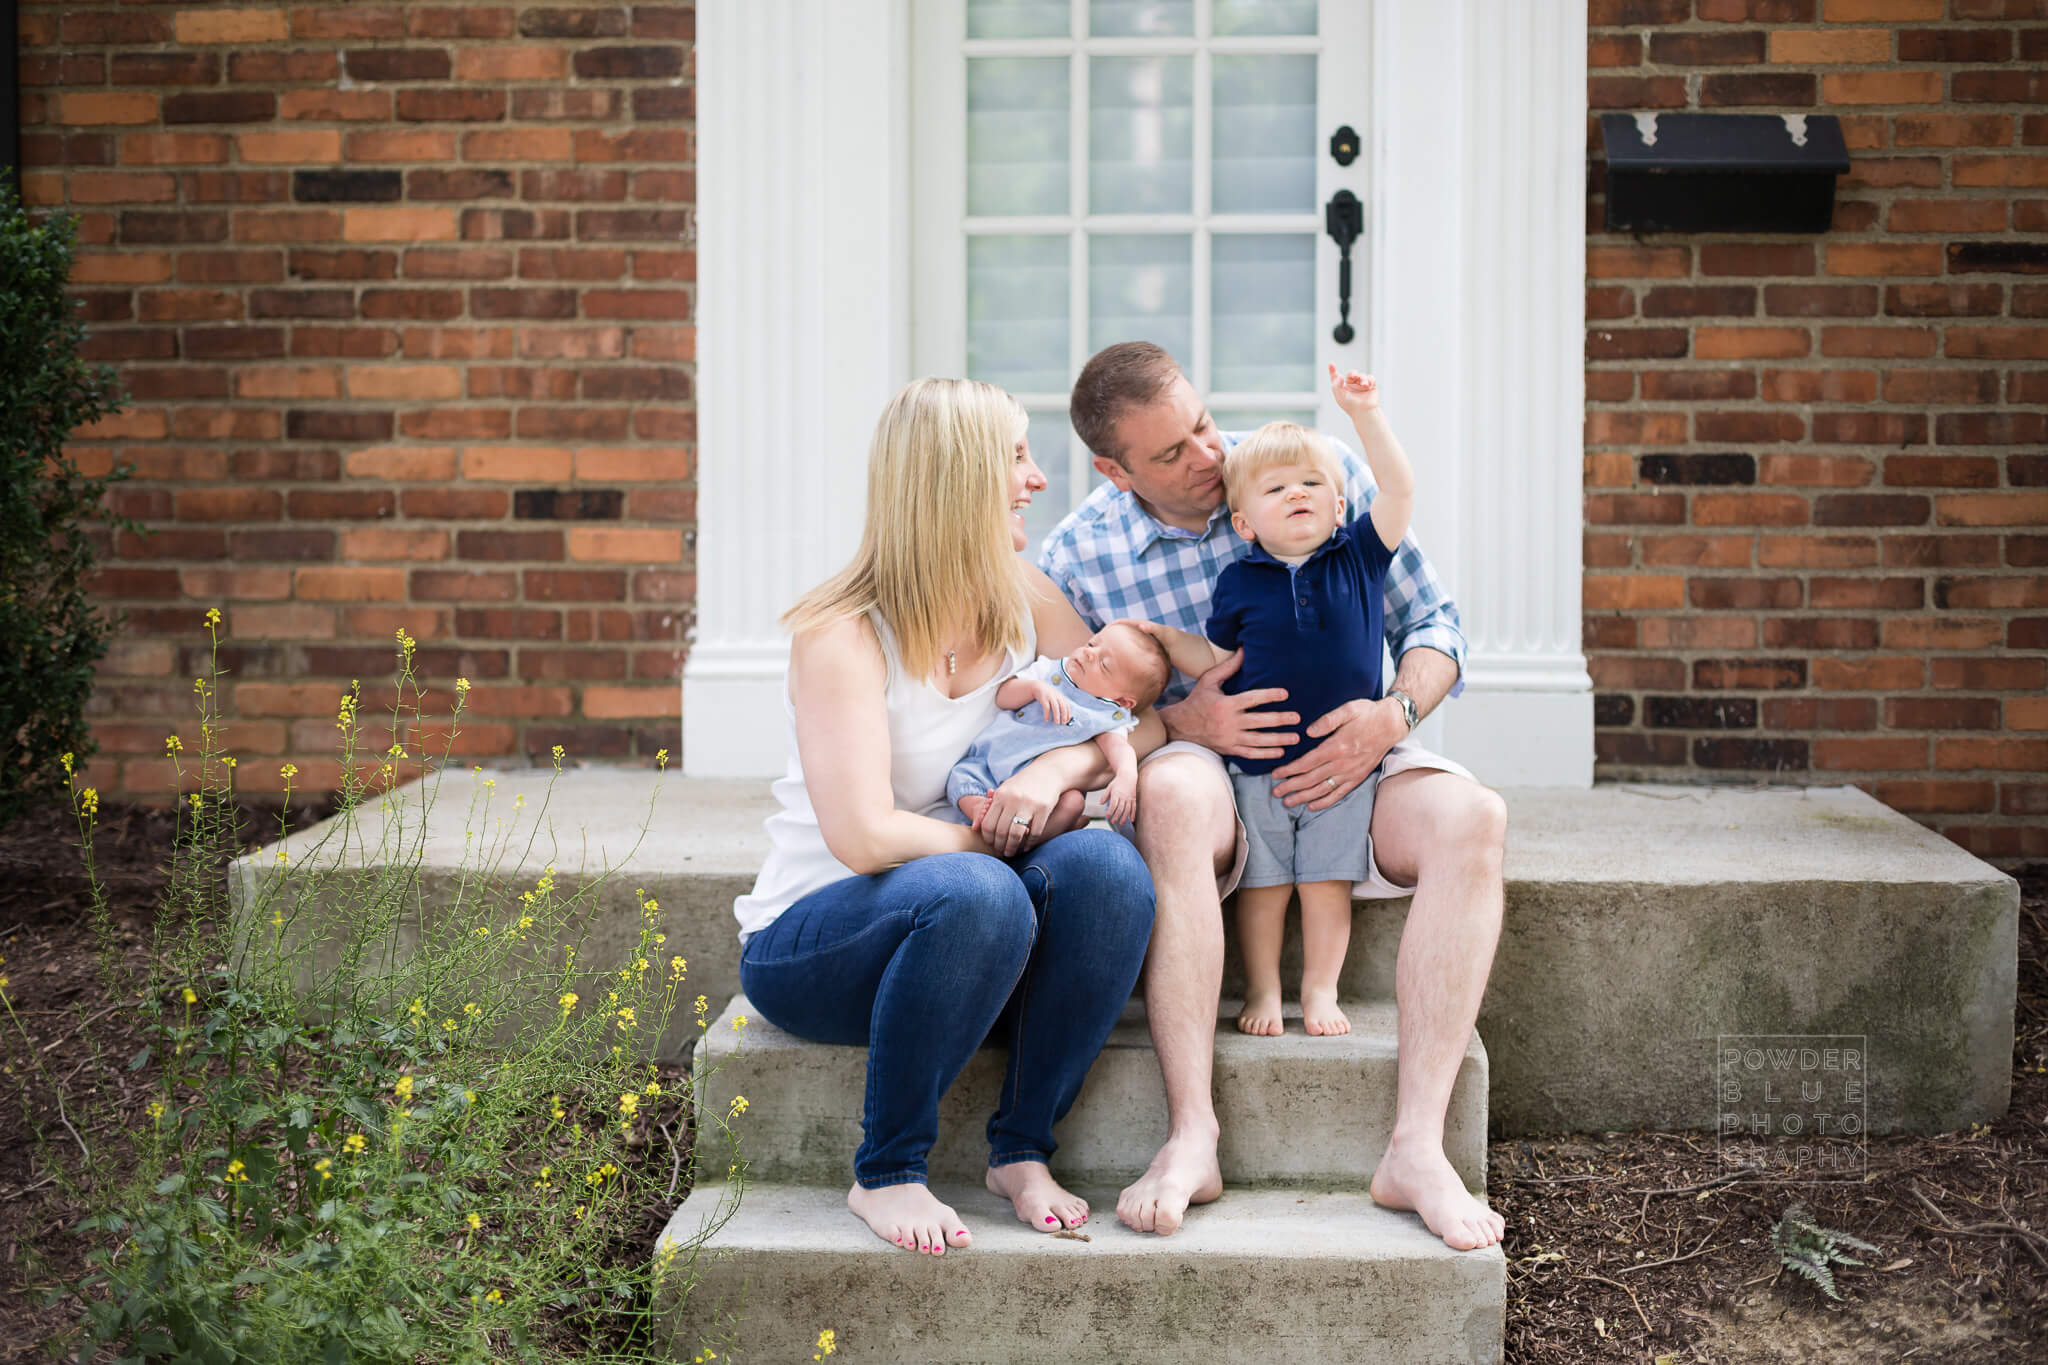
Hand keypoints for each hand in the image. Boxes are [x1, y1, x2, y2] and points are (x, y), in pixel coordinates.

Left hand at [976, 764, 1066, 856]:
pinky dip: (1030, 843)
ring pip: (1016, 834)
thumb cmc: (1022, 784)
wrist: (1047, 772)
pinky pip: (1035, 832)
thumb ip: (990, 807)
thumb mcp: (1004, 790)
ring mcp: (1029, 804)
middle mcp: (1013, 800)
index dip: (988, 837)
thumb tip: (974, 827)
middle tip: (1001, 852)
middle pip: (1001, 831)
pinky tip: (1027, 846)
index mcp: (1001, 795)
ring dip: (1013, 847)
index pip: (988, 823)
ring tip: (1012, 853)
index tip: (991, 843)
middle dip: (999, 845)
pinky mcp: (1043, 809)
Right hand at [1024, 678, 1070, 725]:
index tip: (1067, 721)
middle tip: (1063, 723)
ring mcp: (1050, 697)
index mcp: (1061, 697)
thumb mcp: (1056, 697)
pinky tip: (1046, 720)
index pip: (1067, 706)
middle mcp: (1057, 696)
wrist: (1038, 686)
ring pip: (1055, 707)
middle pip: (1063, 706)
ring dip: (1057, 715)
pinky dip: (1047, 714)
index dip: (1068, 713)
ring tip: (1056, 723)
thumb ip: (1060, 703)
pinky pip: (1046, 707)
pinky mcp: (1043, 698)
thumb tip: (1064, 716)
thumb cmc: (1049, 694)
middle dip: (1064, 715)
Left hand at [1103, 773, 1136, 826]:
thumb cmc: (1117, 781)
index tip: (1107, 816)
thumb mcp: (1109, 787)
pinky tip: (1132, 820)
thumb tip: (1100, 803)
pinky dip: (1133, 814)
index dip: (1110, 811)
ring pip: (1127, 809)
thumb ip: (1105, 795)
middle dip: (1116, 816)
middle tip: (1113, 822)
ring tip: (1121, 823)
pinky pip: (1134, 807)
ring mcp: (1130, 798)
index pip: (1113, 805)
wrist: (1128, 775)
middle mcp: (1123, 797)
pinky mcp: (1134, 798)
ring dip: (1124, 817)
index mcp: (1116, 794)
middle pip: (1120, 808)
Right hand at [1157, 650, 1297, 760]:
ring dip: (1279, 739)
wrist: (1180, 726)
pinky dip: (1266, 754)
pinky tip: (1280, 752)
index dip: (1270, 695)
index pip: (1252, 699)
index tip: (1286, 694)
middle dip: (1281, 720)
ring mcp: (1230, 738)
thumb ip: (1228, 667)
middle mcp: (1229, 722)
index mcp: (1226, 704)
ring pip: (1259, 740)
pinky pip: (1251, 754)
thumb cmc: (1197, 700)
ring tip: (1296, 738)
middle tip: (1298, 718)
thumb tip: (1243, 649)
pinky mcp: (1229, 749)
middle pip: (1260, 722)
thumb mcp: (1209, 681)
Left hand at [1268, 696, 1405, 809]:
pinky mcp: (1358, 778)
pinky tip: (1312, 806)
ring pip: (1322, 790)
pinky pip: (1339, 794)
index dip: (1289, 770)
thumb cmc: (1367, 714)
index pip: (1307, 763)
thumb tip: (1308, 731)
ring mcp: (1350, 773)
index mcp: (1336, 746)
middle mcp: (1342, 763)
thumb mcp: (1347, 709)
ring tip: (1288, 802)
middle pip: (1310, 779)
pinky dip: (1324, 802)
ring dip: (1303, 797)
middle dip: (1291, 787)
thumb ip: (1327, 720)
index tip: (1275, 774)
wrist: (1392, 724)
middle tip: (1275, 792)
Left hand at [1328, 363, 1380, 418]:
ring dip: (1363, 379)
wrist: (1363, 411)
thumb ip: (1336, 385)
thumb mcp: (1340, 396)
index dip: (1333, 370)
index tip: (1331, 364)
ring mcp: (1361, 385)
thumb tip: (1339, 376)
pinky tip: (1368, 386)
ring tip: (1364, 385)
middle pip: (1352, 373)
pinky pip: (1371, 378)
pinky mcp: (1371, 385)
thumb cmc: (1350, 406)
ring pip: (1362, 375)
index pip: (1337, 377)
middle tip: (1354, 376)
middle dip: (1353, 373)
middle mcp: (1352, 385)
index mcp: (1342, 387)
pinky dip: (1370, 380)